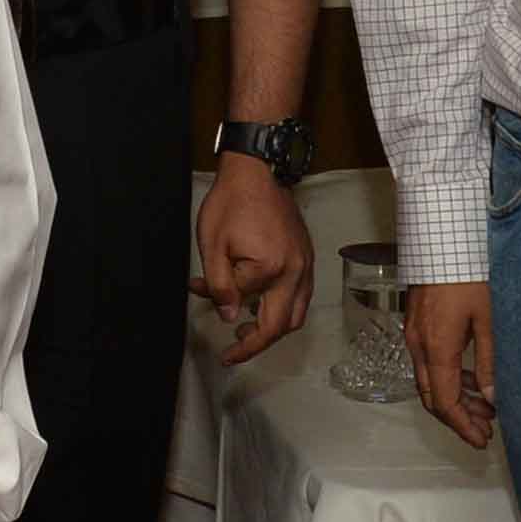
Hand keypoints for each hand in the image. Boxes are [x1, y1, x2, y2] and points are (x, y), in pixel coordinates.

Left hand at [192, 156, 314, 364]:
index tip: (215, 333)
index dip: (221, 311)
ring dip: (273, 328)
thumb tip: (230, 317)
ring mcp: (306, 265)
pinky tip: (262, 303)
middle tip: (234, 351)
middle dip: (257, 343)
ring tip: (246, 330)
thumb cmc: (232, 202)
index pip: (245, 305)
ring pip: (296, 314)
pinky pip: (300, 295)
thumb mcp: (213, 244)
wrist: (258, 170)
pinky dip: (282, 308)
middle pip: (282, 325)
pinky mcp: (307, 257)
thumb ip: (219, 286)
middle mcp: (296, 272)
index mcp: (271, 269)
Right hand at [406, 279, 495, 449]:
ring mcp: (414, 336)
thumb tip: (491, 397)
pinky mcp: (417, 326)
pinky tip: (470, 380)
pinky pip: (429, 364)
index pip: (445, 403)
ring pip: (430, 382)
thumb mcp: (488, 320)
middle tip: (485, 430)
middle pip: (433, 398)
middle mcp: (419, 346)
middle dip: (459, 419)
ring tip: (485, 407)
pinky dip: (448, 379)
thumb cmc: (467, 274)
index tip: (481, 439)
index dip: (462, 426)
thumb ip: (489, 362)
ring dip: (455, 399)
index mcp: (437, 348)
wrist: (441, 241)